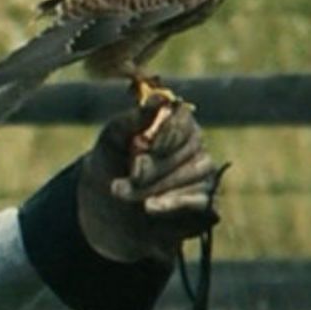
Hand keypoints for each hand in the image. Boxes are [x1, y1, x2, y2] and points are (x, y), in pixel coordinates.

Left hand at [75, 98, 225, 263]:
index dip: (166, 134)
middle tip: (120, 183)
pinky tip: (151, 207)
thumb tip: (160, 97)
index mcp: (174, 124)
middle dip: (152, 168)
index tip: (146, 146)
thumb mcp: (111, 142)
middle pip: (188, 150)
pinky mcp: (205, 205)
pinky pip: (203, 201)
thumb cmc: (109, 167)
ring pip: (196, 175)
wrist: (105, 212)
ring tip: (126, 195)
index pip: (183, 121)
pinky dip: (176, 203)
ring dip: (158, 186)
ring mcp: (202, 176)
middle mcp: (194, 147)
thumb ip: (132, 119)